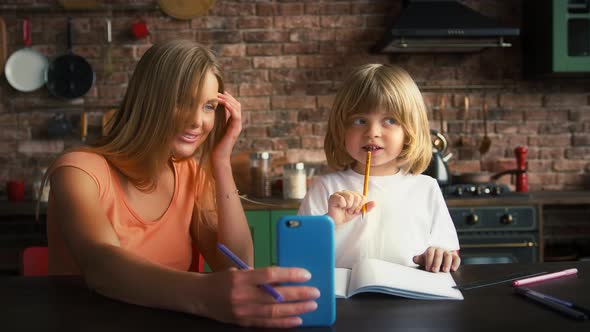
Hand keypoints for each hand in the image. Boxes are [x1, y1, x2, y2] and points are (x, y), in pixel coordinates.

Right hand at [199, 266, 319, 327]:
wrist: (199, 296)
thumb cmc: (222, 280)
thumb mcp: (239, 271)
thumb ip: (259, 276)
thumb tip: (283, 279)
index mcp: (241, 278)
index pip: (270, 275)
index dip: (290, 275)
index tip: (306, 274)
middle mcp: (242, 295)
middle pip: (276, 295)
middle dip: (298, 294)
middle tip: (315, 292)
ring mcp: (243, 311)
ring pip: (274, 312)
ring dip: (296, 309)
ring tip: (311, 305)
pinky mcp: (243, 322)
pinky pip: (267, 324)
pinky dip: (284, 323)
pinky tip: (298, 319)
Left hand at [212, 91, 241, 162]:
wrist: (218, 157)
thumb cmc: (214, 144)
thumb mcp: (214, 128)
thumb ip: (215, 119)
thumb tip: (208, 109)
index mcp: (232, 122)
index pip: (233, 105)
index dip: (227, 97)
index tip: (218, 92)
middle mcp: (236, 123)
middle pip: (236, 104)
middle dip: (227, 96)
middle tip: (217, 92)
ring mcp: (237, 126)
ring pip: (237, 107)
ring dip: (228, 100)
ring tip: (218, 96)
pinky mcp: (235, 129)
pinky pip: (236, 115)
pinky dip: (230, 107)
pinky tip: (223, 103)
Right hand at [327, 190, 374, 225]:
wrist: (336, 221)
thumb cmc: (346, 215)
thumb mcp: (358, 212)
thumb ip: (365, 207)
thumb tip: (374, 203)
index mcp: (353, 194)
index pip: (363, 197)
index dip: (360, 206)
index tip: (355, 210)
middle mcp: (347, 192)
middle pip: (357, 197)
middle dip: (355, 207)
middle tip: (349, 210)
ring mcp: (339, 193)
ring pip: (350, 197)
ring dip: (349, 206)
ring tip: (345, 209)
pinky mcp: (333, 197)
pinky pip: (342, 199)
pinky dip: (342, 205)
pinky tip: (339, 207)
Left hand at [413, 247, 460, 272]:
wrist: (439, 257)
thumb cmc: (430, 259)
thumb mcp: (424, 259)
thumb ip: (419, 259)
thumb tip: (415, 259)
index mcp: (431, 249)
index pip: (430, 252)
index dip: (429, 260)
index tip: (428, 269)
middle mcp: (440, 250)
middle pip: (439, 253)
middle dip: (436, 262)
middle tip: (435, 270)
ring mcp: (448, 252)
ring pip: (448, 255)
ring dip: (447, 263)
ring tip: (445, 271)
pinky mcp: (455, 256)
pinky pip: (457, 258)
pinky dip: (456, 263)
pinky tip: (453, 269)